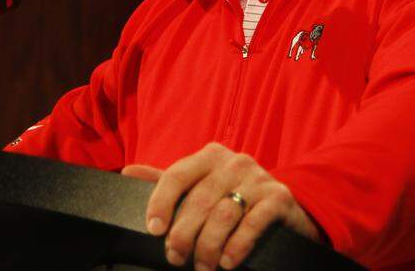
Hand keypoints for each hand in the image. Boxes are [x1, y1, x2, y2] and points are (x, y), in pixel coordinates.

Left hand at [122, 142, 320, 270]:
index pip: (177, 175)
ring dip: (209, 246)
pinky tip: (227, 263)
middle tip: (176, 258)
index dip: (160, 202)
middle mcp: (234, 162)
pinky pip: (253, 222)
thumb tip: (128, 172)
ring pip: (224, 214)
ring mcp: (258, 178)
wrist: (286, 207)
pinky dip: (237, 246)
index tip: (153, 230)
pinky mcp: (279, 197)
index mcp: (210, 156)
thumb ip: (168, 182)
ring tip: (203, 267)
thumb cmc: (235, 197)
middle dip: (184, 234)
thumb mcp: (201, 186)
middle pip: (199, 200)